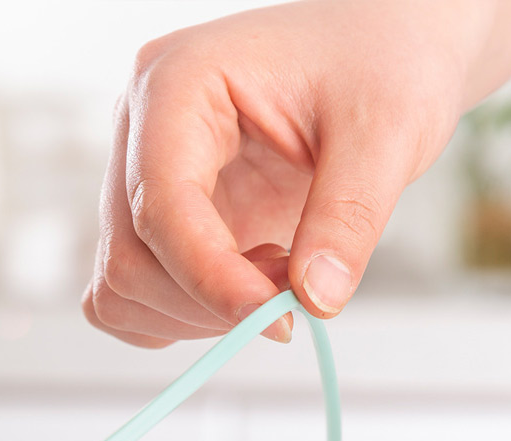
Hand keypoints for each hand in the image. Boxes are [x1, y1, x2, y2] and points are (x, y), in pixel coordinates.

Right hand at [83, 0, 510, 346]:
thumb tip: (315, 301)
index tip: (277, 317)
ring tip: (278, 274)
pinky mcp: (164, 219)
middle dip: (210, 300)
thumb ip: (349, 218)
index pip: (160, 203)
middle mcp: (144, 132)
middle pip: (130, 257)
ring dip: (200, 313)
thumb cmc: (378, 62)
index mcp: (180, 84)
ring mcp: (147, 178)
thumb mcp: (385, 129)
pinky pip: (134, 294)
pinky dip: (184, 317)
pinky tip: (245, 285)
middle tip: (292, 295)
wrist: (377, 52)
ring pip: (125, 284)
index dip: (210, 276)